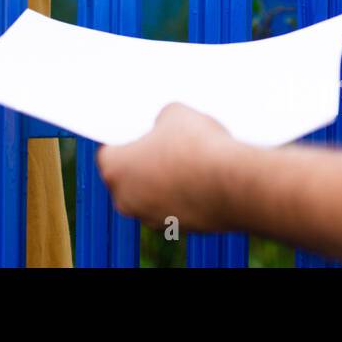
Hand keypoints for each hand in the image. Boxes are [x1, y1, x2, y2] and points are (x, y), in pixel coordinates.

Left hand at [97, 103, 249, 231]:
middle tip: (164, 142)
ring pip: (151, 193)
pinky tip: (202, 177)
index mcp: (114, 169)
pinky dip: (183, 194)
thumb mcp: (174, 113)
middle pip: (128, 175)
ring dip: (164, 180)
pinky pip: (174, 206)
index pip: (108, 151)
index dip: (124, 138)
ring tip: (189, 158)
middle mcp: (126, 200)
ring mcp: (151, 218)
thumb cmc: (197, 146)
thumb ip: (159, 122)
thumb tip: (164, 127)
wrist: (234, 183)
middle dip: (143, 161)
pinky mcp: (179, 228)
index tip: (138, 131)